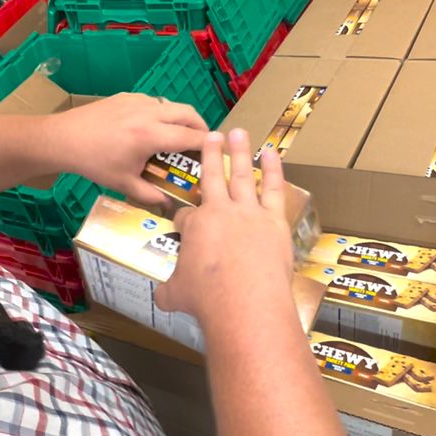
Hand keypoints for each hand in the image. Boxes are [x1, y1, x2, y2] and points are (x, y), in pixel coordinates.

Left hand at [51, 93, 207, 205]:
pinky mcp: (126, 96)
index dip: (208, 145)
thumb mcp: (124, 184)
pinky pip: (153, 102)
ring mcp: (137, 101)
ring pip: (171, 104)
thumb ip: (151, 194)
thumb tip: (170, 205)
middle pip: (188, 113)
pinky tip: (152, 128)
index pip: (190, 137)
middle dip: (201, 126)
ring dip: (181, 118)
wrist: (63, 139)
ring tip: (179, 135)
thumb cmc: (94, 163)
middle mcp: (149, 113)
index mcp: (151, 135)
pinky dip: (162, 113)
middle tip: (203, 142)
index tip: (217, 152)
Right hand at [154, 129, 295, 323]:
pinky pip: (273, 190)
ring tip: (239, 133)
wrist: (245, 303)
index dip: (182, 221)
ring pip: (242, 175)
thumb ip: (168, 291)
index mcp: (196, 226)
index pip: (185, 217)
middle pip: (212, 178)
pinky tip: (271, 154)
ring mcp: (249, 214)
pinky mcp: (274, 221)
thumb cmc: (207, 298)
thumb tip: (161, 298)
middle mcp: (221, 212)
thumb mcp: (177, 295)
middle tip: (211, 136)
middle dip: (210, 156)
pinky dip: (273, 170)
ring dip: (240, 152)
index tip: (182, 228)